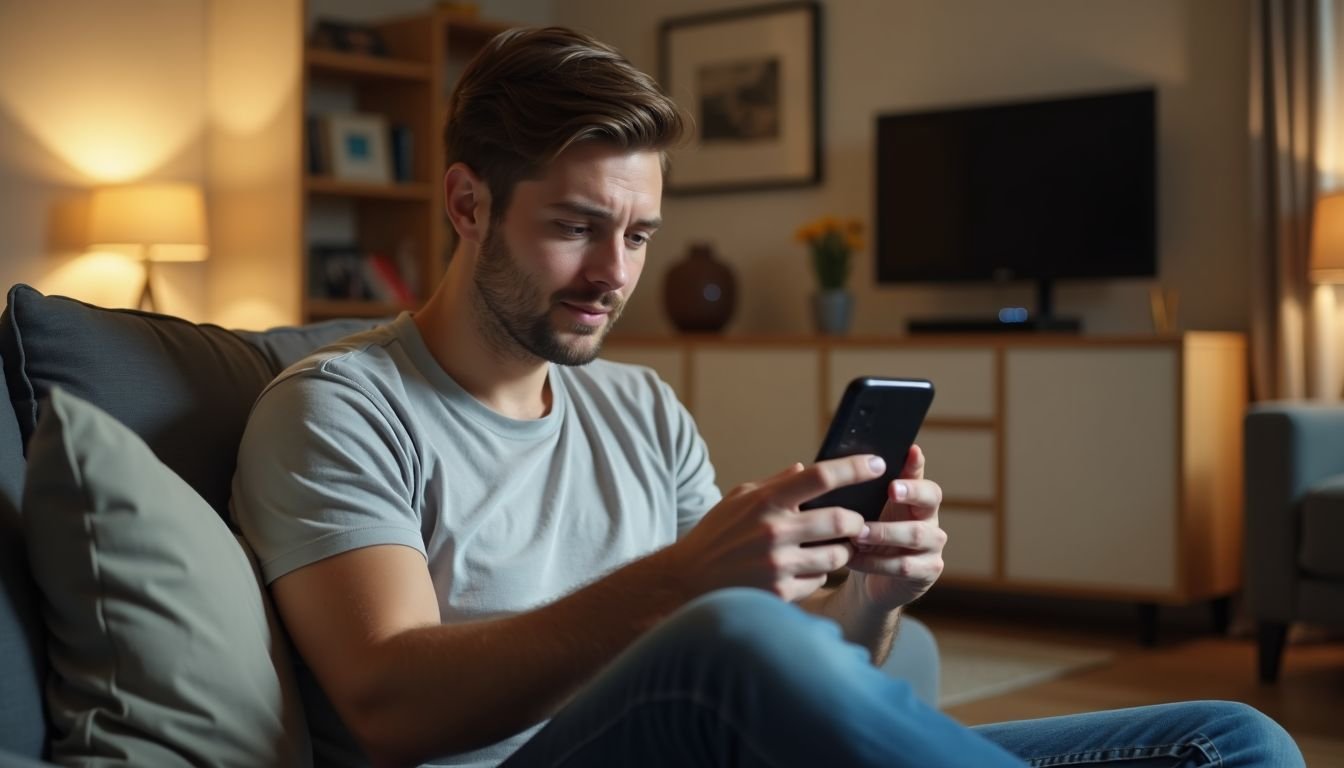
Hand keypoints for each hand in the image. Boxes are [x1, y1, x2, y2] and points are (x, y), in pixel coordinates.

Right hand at [671, 455, 884, 601]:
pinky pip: (819, 580)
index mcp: (765, 500)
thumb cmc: (715, 535)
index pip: (821, 476)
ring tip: (831, 546)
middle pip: (840, 520)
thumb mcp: (738, 499)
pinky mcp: (780, 593)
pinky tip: (802, 569)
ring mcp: (777, 565)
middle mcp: (773, 531)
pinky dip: (818, 573)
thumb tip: (805, 468)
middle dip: (855, 521)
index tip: (877, 463)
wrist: (686, 581)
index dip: (854, 468)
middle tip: (854, 521)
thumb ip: (774, 484)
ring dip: (842, 550)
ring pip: (837, 555)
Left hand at [846, 445, 945, 611]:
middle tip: (890, 490)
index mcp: (917, 500)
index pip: (923, 476)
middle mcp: (930, 520)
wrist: (870, 580)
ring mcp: (932, 547)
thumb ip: (869, 487)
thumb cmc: (868, 536)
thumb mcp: (867, 511)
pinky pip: (903, 566)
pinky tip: (852, 557)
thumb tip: (850, 458)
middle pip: (931, 500)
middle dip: (910, 493)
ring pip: (915, 535)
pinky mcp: (926, 572)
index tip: (911, 451)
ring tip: (856, 533)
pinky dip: (874, 562)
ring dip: (883, 532)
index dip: (918, 466)